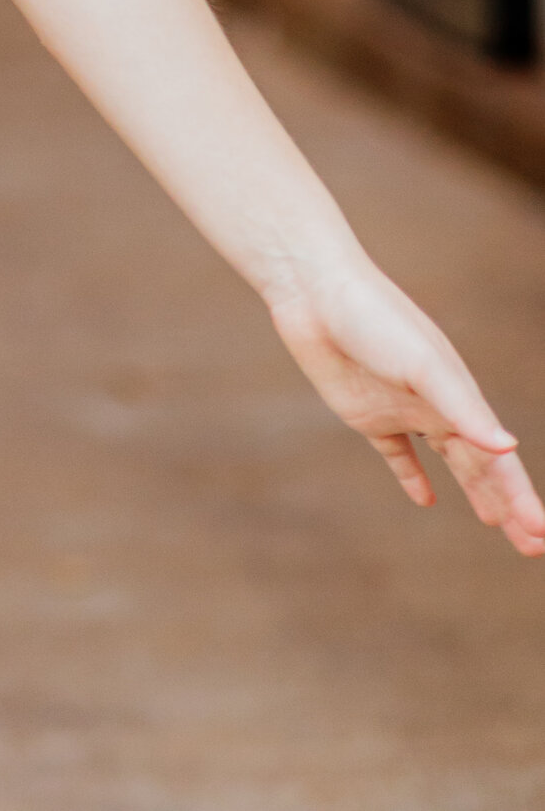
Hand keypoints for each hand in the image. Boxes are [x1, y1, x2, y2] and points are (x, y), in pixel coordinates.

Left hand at [266, 251, 544, 553]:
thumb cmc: (373, 318)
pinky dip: (413, 477)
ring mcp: (403, 410)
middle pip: (482, 466)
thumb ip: (462, 407)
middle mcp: (437, 405)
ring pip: (450, 462)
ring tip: (497, 523)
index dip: (522, 498)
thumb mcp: (422, 364)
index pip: (499, 460)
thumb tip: (507, 446)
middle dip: (509, 503)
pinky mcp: (367, 413)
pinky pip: (398, 454)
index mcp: (458, 395)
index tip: (542, 536)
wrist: (313, 290)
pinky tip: (425, 499)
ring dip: (475, 492)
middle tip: (533, 545)